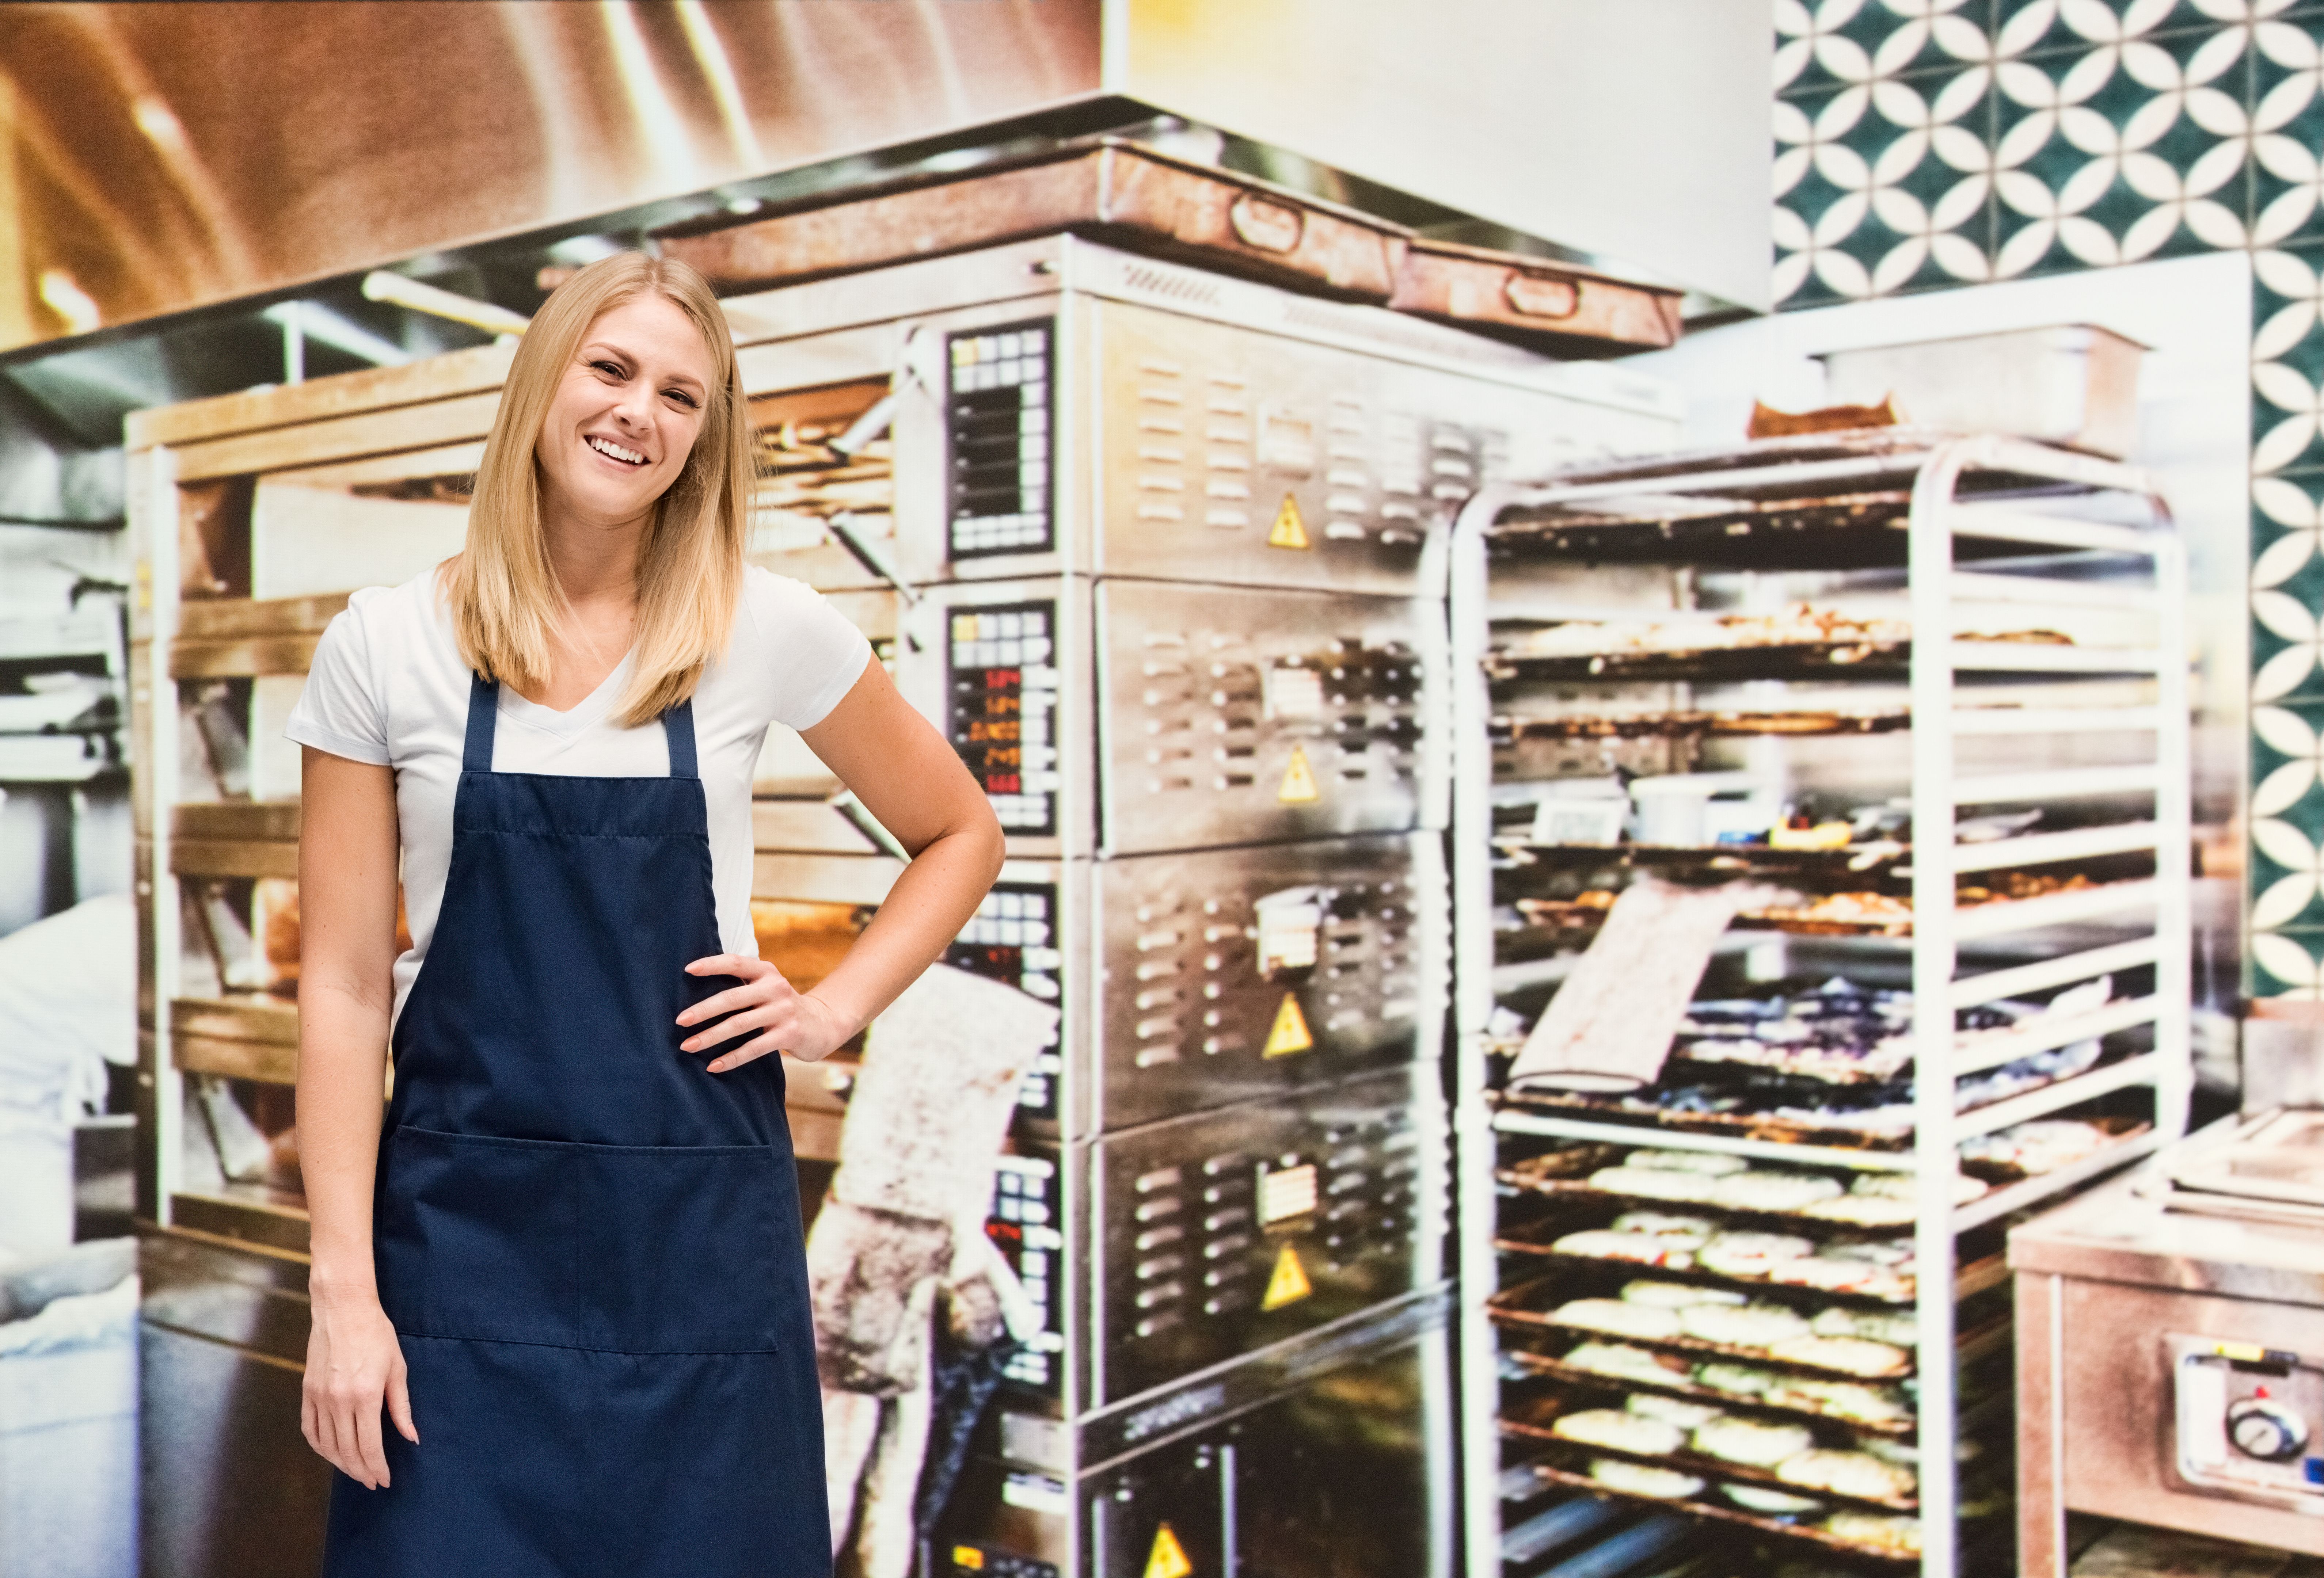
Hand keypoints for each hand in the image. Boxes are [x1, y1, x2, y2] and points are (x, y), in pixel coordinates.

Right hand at [302, 1284, 415, 1488]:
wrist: (343, 1309)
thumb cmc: (377, 1335)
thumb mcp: (397, 1369)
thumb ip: (401, 1407)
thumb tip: (411, 1437)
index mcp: (365, 1396)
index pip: (369, 1446)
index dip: (377, 1468)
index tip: (383, 1481)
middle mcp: (339, 1401)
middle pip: (347, 1451)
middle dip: (361, 1471)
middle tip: (371, 1482)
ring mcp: (319, 1397)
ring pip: (326, 1445)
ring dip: (341, 1463)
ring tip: (355, 1471)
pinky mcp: (307, 1392)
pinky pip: (310, 1429)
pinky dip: (319, 1447)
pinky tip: (330, 1453)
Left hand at [678, 954, 852, 1068]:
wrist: (822, 1024)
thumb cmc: (781, 1006)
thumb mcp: (766, 988)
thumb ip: (742, 985)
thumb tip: (694, 993)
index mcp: (766, 972)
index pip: (736, 963)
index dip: (712, 965)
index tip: (687, 970)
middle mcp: (776, 988)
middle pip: (733, 998)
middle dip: (703, 1010)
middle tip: (680, 1021)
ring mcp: (783, 1011)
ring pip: (740, 1024)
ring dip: (711, 1036)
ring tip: (688, 1046)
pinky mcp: (789, 1034)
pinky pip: (755, 1048)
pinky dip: (732, 1058)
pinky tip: (713, 1066)